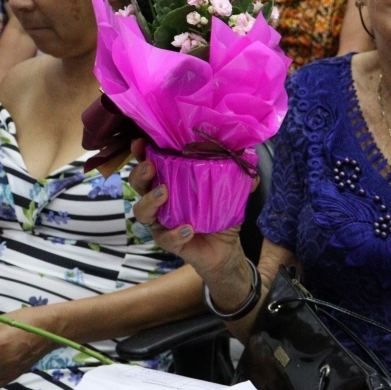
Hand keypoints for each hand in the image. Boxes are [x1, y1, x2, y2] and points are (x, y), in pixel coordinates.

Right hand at [128, 139, 251, 283]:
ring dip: (150, 201)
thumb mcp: (232, 194)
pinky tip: (188, 229)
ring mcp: (161, 222)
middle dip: (139, 174)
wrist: (225, 248)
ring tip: (164, 194)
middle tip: (150, 167)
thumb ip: (240, 182)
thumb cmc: (220, 214)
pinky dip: (175, 233)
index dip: (141, 153)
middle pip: (138, 185)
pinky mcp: (169, 241)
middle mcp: (159, 200)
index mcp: (171, 182)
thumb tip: (253, 174)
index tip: (140, 142)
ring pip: (141, 211)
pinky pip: (166, 238)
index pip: (150, 164)